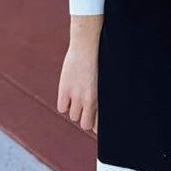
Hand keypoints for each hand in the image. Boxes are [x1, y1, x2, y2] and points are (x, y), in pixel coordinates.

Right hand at [57, 17, 101, 132]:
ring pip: (74, 116)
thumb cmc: (102, 58)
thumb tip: (101, 107)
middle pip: (85, 124)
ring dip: (76, 110)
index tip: (97, 123)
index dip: (98, 126)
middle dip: (86, 119)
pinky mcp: (65, 89)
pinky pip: (62, 108)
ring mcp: (77, 95)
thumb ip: (103, 95)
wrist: (88, 45)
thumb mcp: (108, 80)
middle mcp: (90, 100)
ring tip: (79, 98)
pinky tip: (69, 95)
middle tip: (87, 111)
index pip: (100, 124)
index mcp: (104, 99)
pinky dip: (65, 104)